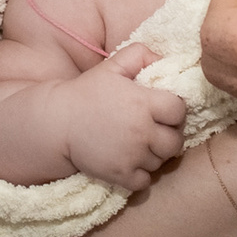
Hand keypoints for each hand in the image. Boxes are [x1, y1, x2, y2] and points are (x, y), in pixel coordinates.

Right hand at [59, 48, 188, 192]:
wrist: (57, 123)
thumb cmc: (86, 93)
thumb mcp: (112, 66)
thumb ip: (140, 55)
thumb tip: (164, 60)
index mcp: (143, 103)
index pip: (179, 110)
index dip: (174, 110)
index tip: (163, 110)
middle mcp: (142, 132)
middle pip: (176, 141)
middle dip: (170, 135)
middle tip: (156, 130)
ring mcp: (132, 156)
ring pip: (161, 161)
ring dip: (155, 155)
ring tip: (141, 145)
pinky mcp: (121, 175)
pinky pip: (146, 181)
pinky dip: (142, 175)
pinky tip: (132, 162)